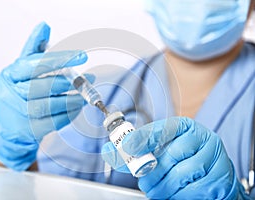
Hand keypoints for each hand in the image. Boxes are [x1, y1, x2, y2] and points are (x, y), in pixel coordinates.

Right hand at [0, 22, 90, 170]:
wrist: (6, 129)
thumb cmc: (16, 94)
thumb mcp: (20, 70)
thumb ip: (33, 49)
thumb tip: (44, 27)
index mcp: (10, 76)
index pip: (34, 64)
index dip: (58, 60)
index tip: (80, 57)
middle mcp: (12, 95)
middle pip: (41, 87)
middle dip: (66, 82)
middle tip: (85, 79)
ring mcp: (21, 115)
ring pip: (49, 106)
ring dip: (72, 99)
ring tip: (84, 95)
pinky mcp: (31, 130)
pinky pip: (55, 121)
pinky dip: (69, 113)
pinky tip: (77, 106)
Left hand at [102, 117, 247, 198]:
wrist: (212, 175)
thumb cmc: (182, 160)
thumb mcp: (162, 150)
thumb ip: (138, 151)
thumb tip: (110, 149)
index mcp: (184, 127)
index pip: (162, 129)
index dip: (143, 138)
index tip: (127, 146)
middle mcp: (202, 137)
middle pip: (170, 155)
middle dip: (152, 172)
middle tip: (143, 182)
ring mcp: (214, 157)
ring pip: (181, 175)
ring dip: (163, 187)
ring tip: (156, 190)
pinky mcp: (221, 179)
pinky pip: (194, 190)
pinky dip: (178, 196)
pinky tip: (174, 194)